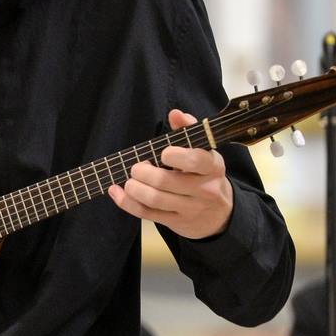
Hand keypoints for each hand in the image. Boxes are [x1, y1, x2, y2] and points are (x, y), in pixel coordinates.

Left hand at [107, 108, 233, 239]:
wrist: (219, 214)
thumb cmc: (203, 175)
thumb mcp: (202, 152)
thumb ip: (188, 131)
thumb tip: (175, 113)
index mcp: (212, 167)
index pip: (197, 161)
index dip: (177, 156)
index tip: (163, 153)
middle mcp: (204, 189)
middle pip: (167, 182)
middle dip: (143, 172)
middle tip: (136, 167)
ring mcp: (190, 209)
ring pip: (155, 199)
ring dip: (134, 188)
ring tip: (129, 179)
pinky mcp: (176, 222)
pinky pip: (147, 214)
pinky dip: (127, 202)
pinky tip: (116, 191)